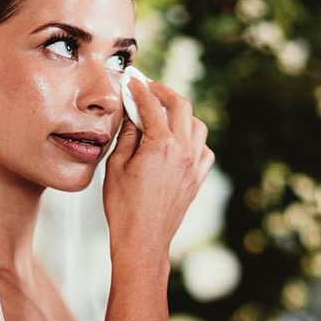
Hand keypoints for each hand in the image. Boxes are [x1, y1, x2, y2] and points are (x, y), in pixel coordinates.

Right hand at [103, 77, 214, 256]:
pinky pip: (204, 148)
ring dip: (181, 113)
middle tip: (149, 88)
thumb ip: (127, 136)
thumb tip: (133, 115)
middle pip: (181, 106)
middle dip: (164, 92)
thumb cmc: (124, 207)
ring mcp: (195, 165)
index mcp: (161, 145)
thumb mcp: (116, 166)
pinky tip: (179, 141)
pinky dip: (193, 138)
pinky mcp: (198, 178)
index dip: (140, 89)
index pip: (152, 105)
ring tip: (164, 113)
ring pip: (197, 125)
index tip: (133, 80)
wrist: (142, 240)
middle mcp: (184, 151)